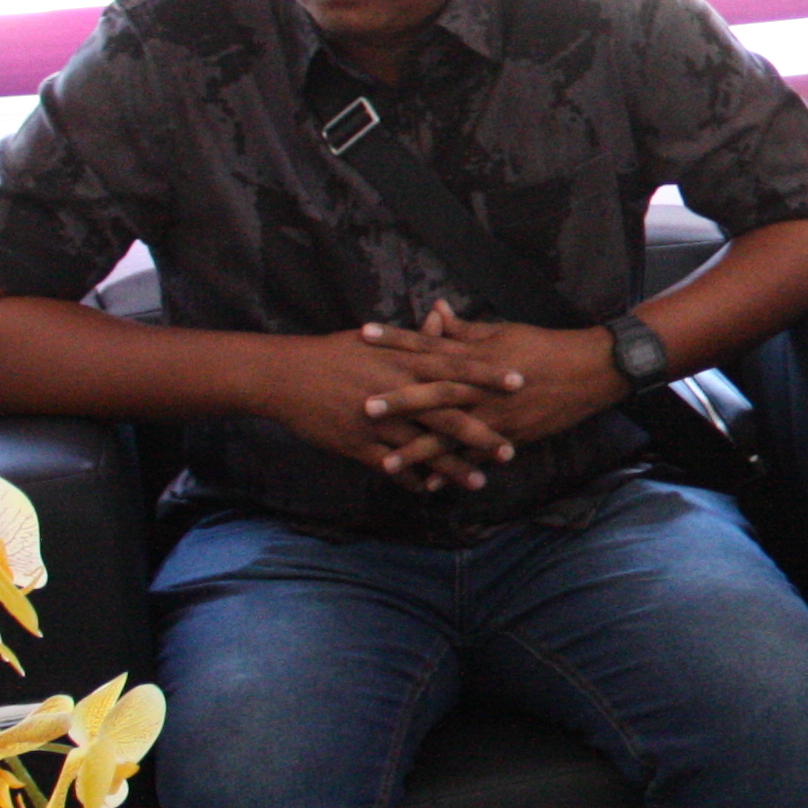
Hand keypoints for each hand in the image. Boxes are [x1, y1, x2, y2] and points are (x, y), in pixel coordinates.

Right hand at [259, 327, 531, 491]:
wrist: (285, 376)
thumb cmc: (334, 353)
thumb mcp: (377, 340)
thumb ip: (414, 337)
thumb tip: (442, 317)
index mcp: (403, 361)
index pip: (456, 368)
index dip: (488, 376)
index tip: (521, 382)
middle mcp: (395, 391)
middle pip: (446, 415)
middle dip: (481, 434)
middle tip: (511, 449)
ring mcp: (377, 421)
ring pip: (422, 448)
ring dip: (451, 466)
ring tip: (479, 481)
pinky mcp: (356, 443)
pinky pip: (391, 465)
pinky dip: (411, 478)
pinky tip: (430, 490)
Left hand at [364, 302, 629, 452]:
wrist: (589, 371)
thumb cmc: (543, 346)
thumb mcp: (503, 332)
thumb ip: (464, 328)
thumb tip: (435, 310)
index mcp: (476, 354)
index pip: (429, 343)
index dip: (396, 338)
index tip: (363, 334)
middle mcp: (481, 385)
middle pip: (434, 392)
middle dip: (399, 401)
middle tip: (364, 408)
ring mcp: (495, 413)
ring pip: (451, 432)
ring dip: (418, 449)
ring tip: (386, 463)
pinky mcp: (509, 433)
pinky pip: (476, 455)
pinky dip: (454, 469)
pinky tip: (431, 484)